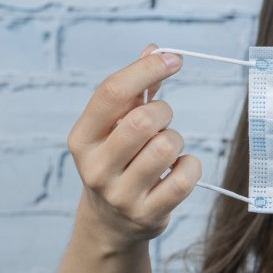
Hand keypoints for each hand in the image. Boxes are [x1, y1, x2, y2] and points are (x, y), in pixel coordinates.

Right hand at [66, 44, 200, 247]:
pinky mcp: (147, 214)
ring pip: (166, 147)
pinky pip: (184, 178)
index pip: (111, 92)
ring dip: (176, 140)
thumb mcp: (114, 128)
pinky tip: (178, 170)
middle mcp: (95, 167)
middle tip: (163, 121)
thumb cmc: (118, 162)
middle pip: (142, 120)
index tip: (173, 59)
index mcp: (82, 138)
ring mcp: (120, 194)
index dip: (146, 69)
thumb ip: (134, 90)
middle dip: (164, 112)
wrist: (110, 224)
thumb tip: (154, 48)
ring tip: (167, 149)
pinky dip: (190, 166)